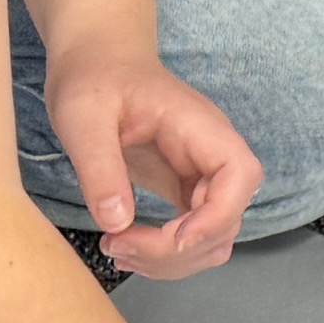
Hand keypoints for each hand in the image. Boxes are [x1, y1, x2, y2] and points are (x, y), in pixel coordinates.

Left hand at [39, 47, 260, 277]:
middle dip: (177, 250)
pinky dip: (163, 255)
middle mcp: (211, 155)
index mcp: (200, 127)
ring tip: (116, 249)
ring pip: (211, 240)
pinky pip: (190, 237)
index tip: (170, 238)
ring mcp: (201, 177)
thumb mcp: (83, 116)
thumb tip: (117, 223)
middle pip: (226, 221)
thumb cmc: (94, 77)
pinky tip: (124, 247)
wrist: (97, 62)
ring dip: (170, 261)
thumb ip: (100, 168)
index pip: (240, 177)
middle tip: (117, 246)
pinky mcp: (184, 191)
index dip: (214, 217)